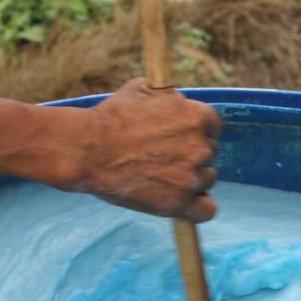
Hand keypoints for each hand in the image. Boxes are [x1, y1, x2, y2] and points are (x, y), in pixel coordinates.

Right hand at [76, 78, 221, 221]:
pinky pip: (206, 210)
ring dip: (189, 180)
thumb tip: (177, 98)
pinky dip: (196, 208)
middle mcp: (201, 147)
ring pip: (206, 180)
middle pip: (208, 154)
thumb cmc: (111, 119)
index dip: (195, 134)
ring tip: (160, 178)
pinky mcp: (180, 203)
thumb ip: (168, 97)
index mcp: (198, 117)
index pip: (212, 129)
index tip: (179, 140)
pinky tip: (182, 203)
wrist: (87, 150)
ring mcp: (192, 177)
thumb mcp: (143, 90)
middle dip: (189, 156)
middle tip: (161, 159)